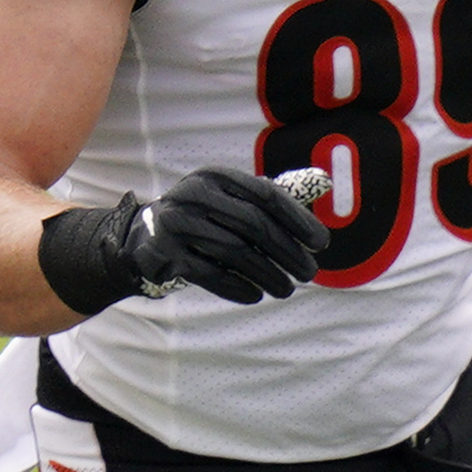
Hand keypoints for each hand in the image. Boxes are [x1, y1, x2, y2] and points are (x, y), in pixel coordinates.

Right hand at [129, 167, 331, 302]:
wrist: (146, 237)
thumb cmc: (208, 217)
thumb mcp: (234, 198)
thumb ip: (276, 194)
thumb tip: (325, 182)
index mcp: (216, 176)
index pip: (267, 195)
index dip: (299, 219)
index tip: (321, 243)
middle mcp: (193, 194)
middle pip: (253, 224)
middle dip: (287, 252)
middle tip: (309, 273)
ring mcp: (175, 223)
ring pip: (235, 252)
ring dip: (267, 274)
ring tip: (287, 289)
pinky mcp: (164, 253)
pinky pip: (210, 274)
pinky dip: (238, 287)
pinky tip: (256, 295)